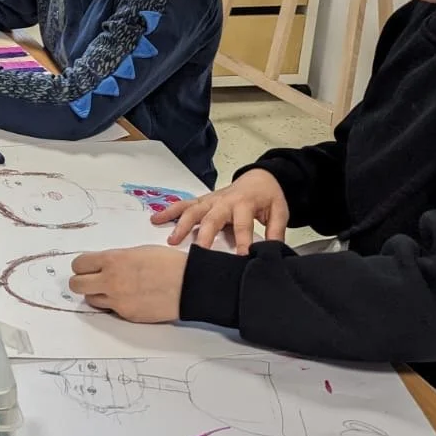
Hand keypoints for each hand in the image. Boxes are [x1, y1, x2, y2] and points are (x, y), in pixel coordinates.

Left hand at [68, 246, 186, 321]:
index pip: (79, 264)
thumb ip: (116, 259)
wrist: (190, 285)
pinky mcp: (127, 315)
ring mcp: (118, 300)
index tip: (86, 267)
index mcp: (112, 260)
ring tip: (113, 289)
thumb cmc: (168, 263)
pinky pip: (111, 310)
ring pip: (91, 299)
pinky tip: (130, 298)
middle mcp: (110, 281)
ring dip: (97, 294)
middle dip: (82, 281)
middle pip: (77, 285)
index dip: (82, 266)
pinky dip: (115, 305)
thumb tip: (103, 264)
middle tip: (91, 280)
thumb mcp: (138, 252)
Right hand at [155, 169, 288, 254]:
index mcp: (245, 203)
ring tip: (171, 240)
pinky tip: (156, 219)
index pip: (243, 225)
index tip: (240, 259)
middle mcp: (224, 201)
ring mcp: (211, 200)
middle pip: (212, 218)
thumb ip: (275, 232)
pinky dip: (169, 211)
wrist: (259, 177)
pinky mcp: (203, 201)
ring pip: (193, 211)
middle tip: (198, 251)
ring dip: (181, 225)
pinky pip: (184, 205)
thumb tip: (272, 252)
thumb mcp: (279, 212)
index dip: (242, 242)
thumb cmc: (267, 196)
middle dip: (205, 235)